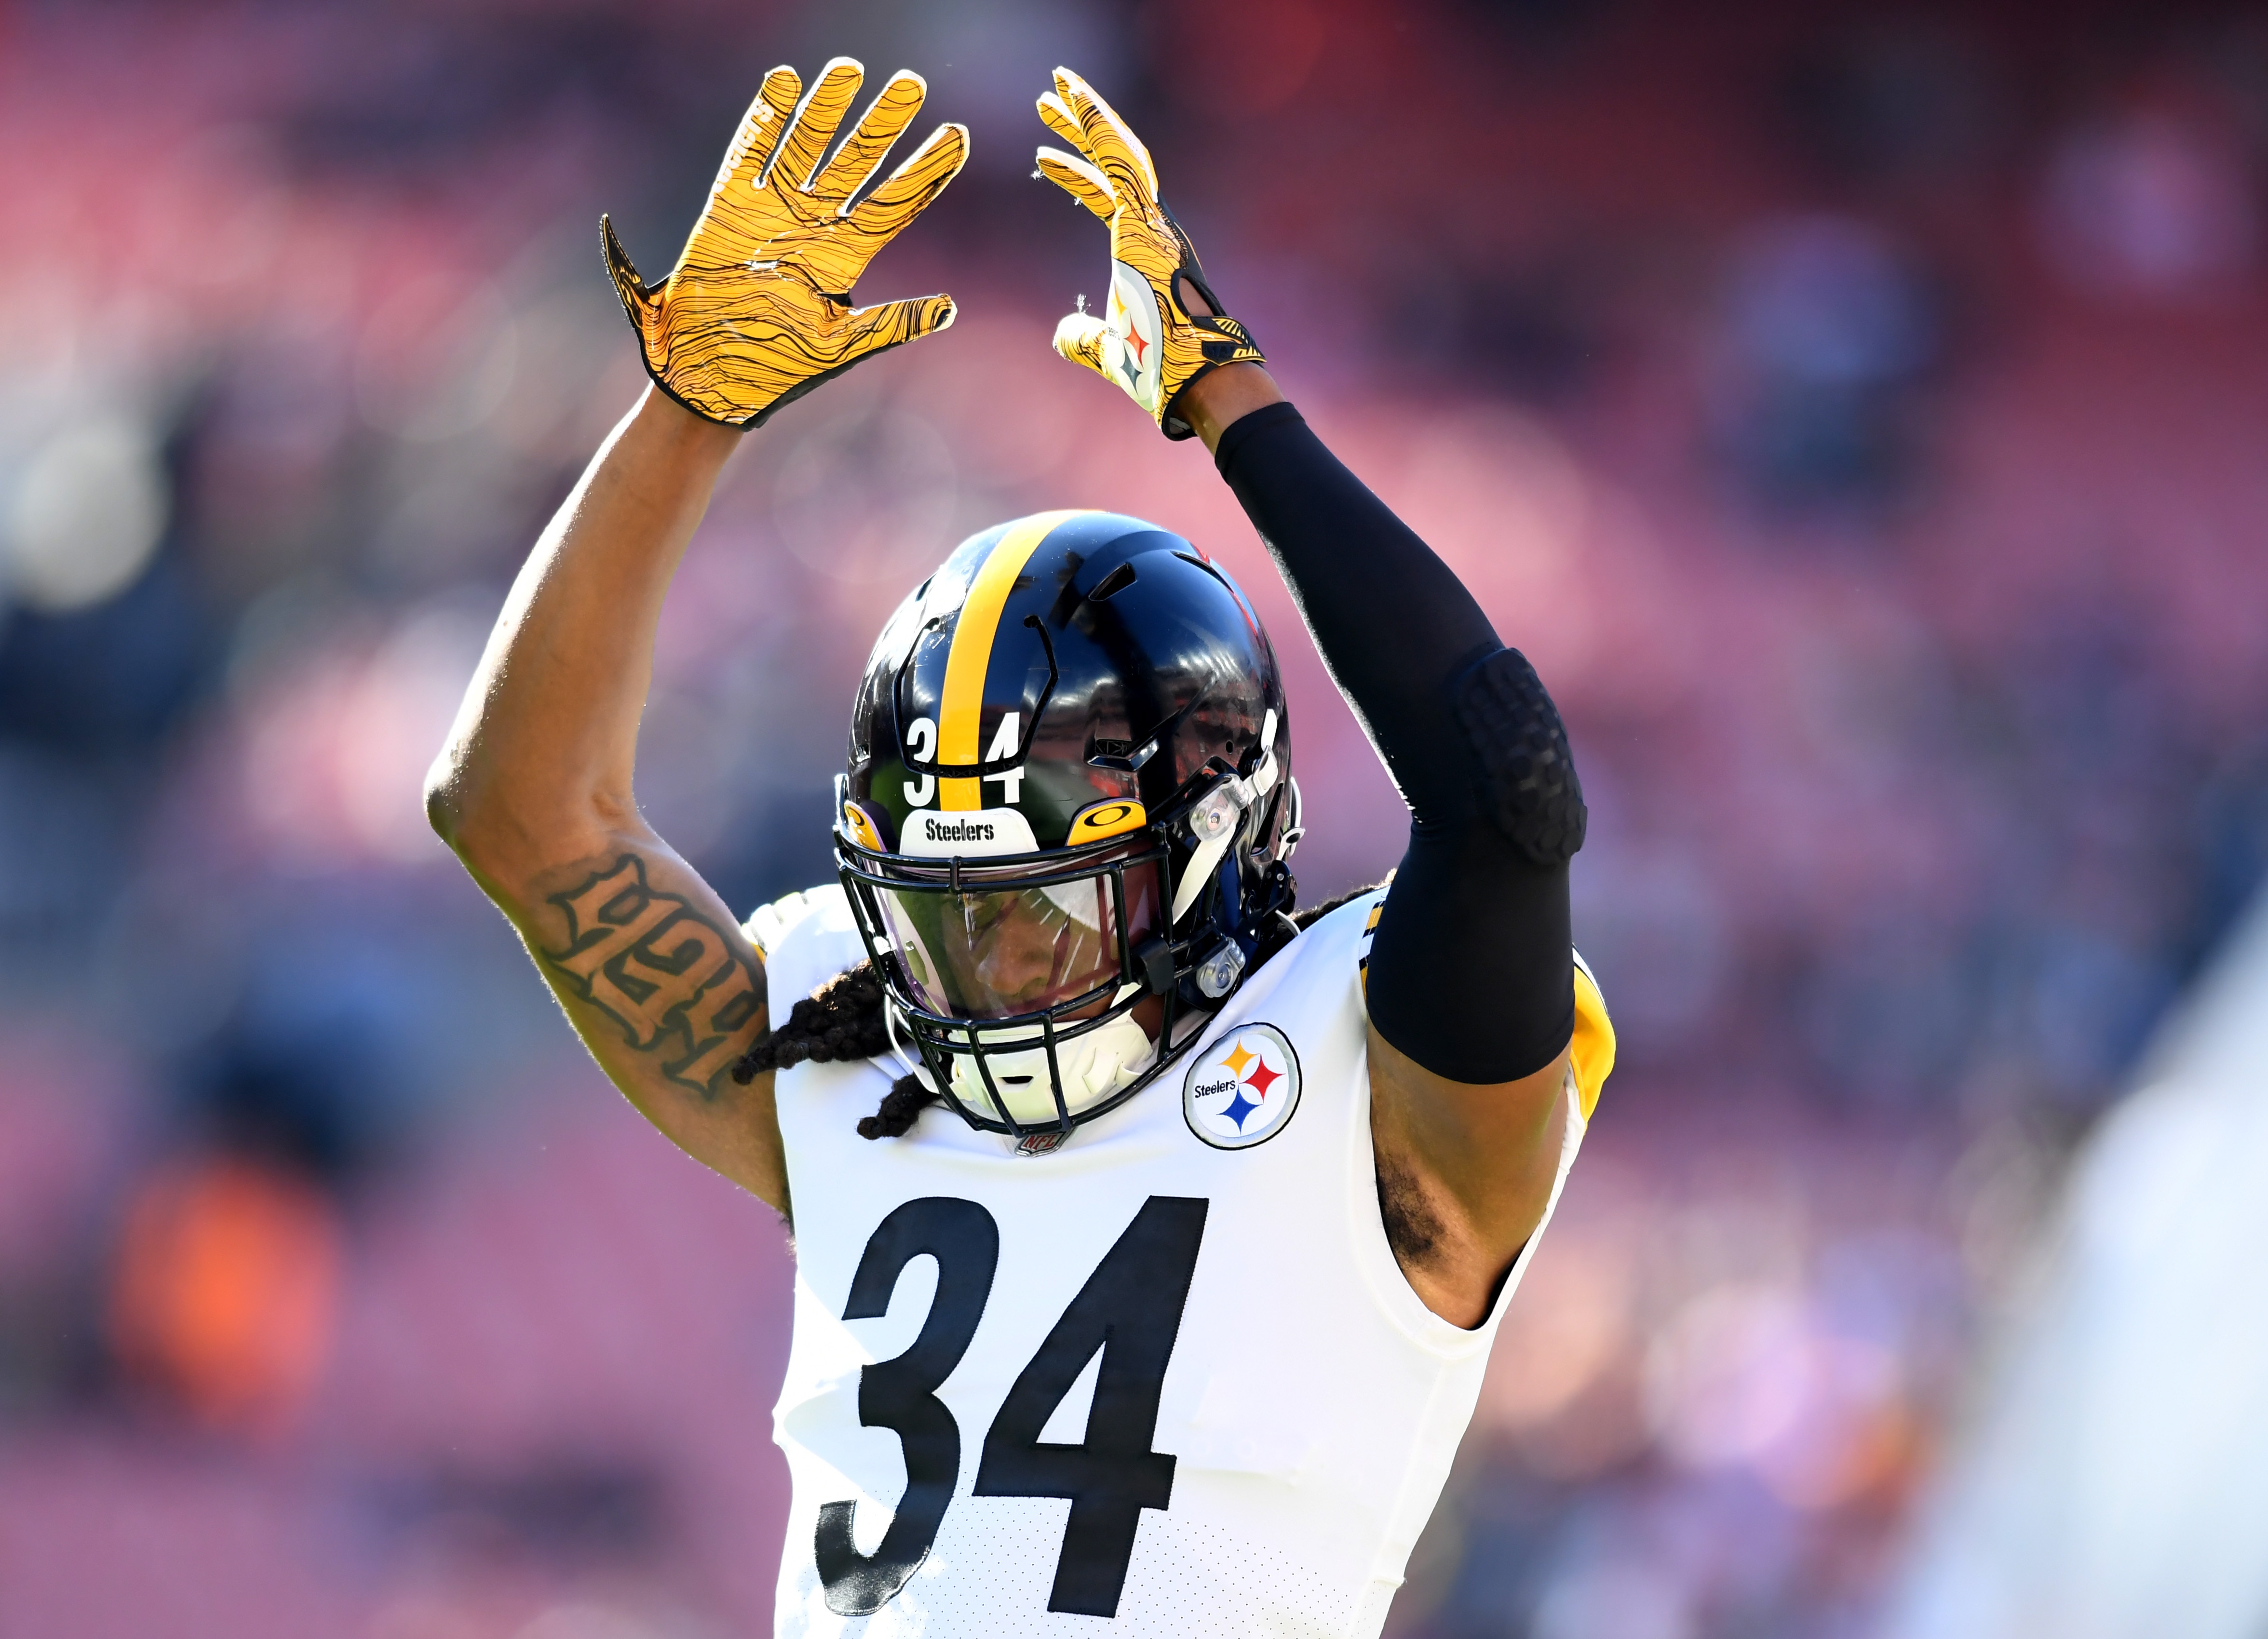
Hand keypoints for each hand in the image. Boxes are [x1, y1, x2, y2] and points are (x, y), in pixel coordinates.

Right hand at [602, 58, 966, 428]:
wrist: (711, 380)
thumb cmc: (776, 370)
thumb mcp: (842, 346)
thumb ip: (894, 324)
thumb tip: (952, 310)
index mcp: (843, 259)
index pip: (895, 204)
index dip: (926, 171)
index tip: (958, 136)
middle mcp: (812, 228)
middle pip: (857, 164)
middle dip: (883, 123)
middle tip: (911, 82)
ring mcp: (770, 213)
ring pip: (806, 147)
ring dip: (828, 108)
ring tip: (851, 67)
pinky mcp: (727, 208)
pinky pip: (748, 152)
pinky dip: (765, 118)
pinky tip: (784, 81)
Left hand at [1034, 68, 1265, 438]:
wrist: (1194, 376)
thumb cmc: (1158, 369)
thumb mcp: (1108, 350)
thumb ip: (1084, 338)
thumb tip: (1061, 334)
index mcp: (1143, 249)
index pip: (1106, 197)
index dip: (1077, 173)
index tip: (1044, 157)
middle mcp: (1153, 227)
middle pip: (1115, 161)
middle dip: (1084, 127)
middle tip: (1051, 99)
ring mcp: (1153, 222)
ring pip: (1120, 151)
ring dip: (1090, 115)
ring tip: (1058, 84)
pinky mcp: (1147, 222)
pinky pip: (1119, 163)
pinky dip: (1098, 129)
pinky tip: (1074, 103)